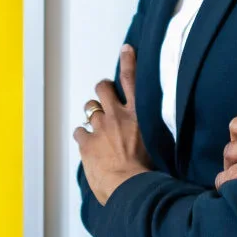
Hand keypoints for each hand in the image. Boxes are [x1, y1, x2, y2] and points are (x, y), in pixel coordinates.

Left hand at [74, 44, 153, 203]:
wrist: (133, 187)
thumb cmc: (149, 172)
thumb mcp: (157, 145)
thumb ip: (148, 132)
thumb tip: (146, 132)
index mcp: (138, 116)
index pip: (132, 80)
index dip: (128, 61)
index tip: (126, 48)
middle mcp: (118, 116)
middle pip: (104, 88)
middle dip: (102, 88)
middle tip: (104, 95)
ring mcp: (100, 127)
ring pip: (89, 107)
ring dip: (92, 114)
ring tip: (97, 127)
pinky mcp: (86, 141)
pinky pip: (79, 131)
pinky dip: (83, 136)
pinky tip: (88, 146)